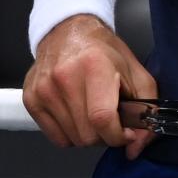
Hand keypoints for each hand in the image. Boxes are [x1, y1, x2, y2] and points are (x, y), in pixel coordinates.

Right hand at [25, 15, 159, 158]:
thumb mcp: (136, 73)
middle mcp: (65, 77)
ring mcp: (44, 89)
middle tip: (110, 119)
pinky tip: (76, 114)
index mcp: (94, 66)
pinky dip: (70, 133)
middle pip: (87, 135)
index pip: (102, 118)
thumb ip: (146, 109)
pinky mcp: (31, 99)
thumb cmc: (103, 51)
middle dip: (105, 135)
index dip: (118, 135)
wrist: (67, 31)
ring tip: (92, 112)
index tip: (126, 133)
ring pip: (72, 139)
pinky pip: (56, 137)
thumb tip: (137, 146)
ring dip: (88, 134)